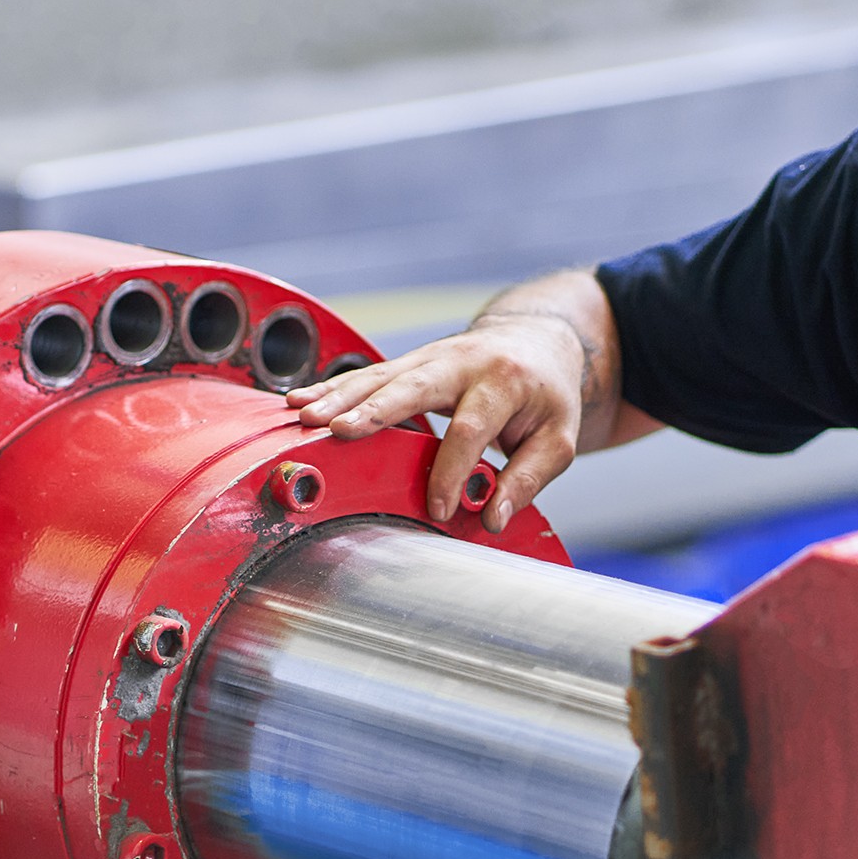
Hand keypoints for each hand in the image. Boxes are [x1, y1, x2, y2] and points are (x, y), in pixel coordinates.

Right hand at [285, 314, 588, 532]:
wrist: (536, 340)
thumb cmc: (547, 396)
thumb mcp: (558, 439)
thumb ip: (527, 479)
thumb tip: (491, 517)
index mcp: (504, 380)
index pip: (470, 427)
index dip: (450, 469)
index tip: (436, 507)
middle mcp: (461, 362)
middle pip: (413, 386)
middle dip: (374, 410)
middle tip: (339, 431)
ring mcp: (430, 358)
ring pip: (379, 376)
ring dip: (339, 397)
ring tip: (304, 416)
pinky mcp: (409, 363)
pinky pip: (367, 376)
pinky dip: (332, 389)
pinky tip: (300, 402)